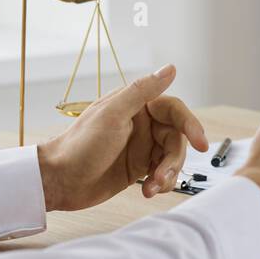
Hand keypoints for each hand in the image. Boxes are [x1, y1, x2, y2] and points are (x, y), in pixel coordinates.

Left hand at [37, 63, 208, 211]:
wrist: (58, 181)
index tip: (201, 142)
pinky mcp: (138, 167)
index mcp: (137, 106)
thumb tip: (170, 68)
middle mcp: (142, 124)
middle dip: (173, 159)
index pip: (175, 111)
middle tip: (163, 174)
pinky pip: (162, 173)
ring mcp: (141, 146)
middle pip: (177, 138)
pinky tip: (148, 190)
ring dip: (167, 174)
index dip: (191, 125)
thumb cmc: (79, 145)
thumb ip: (142, 91)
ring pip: (172, 157)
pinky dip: (160, 183)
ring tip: (152, 186)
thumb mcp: (113, 115)